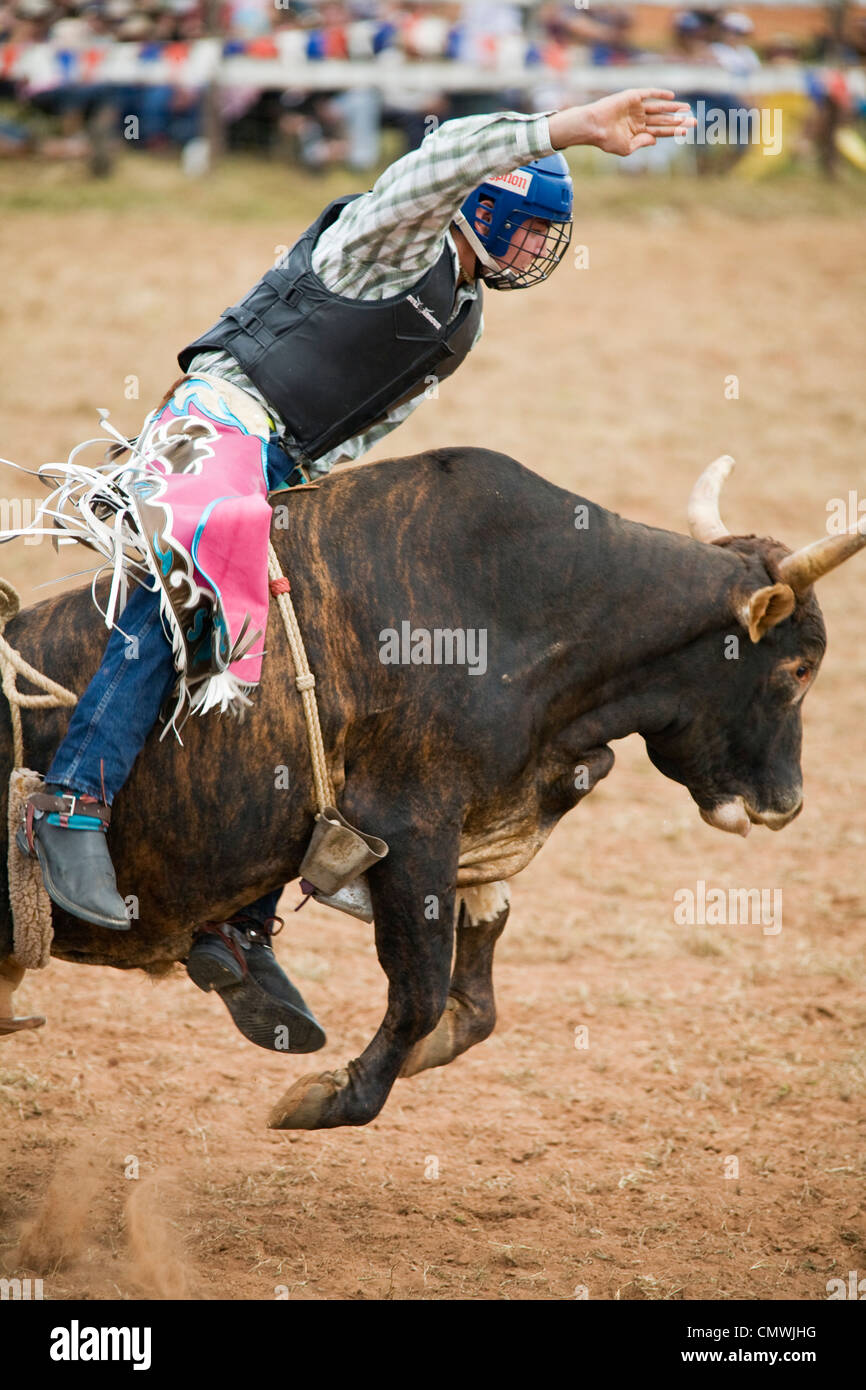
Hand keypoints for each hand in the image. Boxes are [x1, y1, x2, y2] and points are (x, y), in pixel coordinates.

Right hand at [549, 89, 695, 156]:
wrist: (593, 127)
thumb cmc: (606, 140)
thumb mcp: (626, 148)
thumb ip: (642, 143)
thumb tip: (656, 139)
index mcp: (638, 132)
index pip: (660, 131)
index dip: (674, 131)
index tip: (687, 131)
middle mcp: (639, 119)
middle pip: (663, 119)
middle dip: (678, 120)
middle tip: (695, 120)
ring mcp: (636, 107)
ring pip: (659, 107)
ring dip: (673, 107)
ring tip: (687, 108)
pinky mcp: (632, 97)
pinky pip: (649, 94)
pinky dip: (659, 94)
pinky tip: (671, 95)